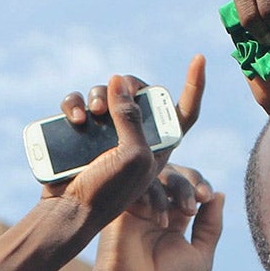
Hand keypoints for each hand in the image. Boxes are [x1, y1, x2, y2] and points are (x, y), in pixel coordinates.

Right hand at [44, 58, 204, 229]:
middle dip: (127, 88)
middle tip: (114, 98)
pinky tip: (74, 117)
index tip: (200, 58)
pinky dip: (74, 104)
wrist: (69, 212)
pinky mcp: (81, 132)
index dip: (195, 85)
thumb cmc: (107, 192)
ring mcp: (106, 132)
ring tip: (90, 114)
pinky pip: (78, 103)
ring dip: (97, 96)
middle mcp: (135, 135)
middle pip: (137, 93)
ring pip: (105, 94)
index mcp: (159, 143)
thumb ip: (131, 116)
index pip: (184, 110)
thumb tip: (119, 82)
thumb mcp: (133, 154)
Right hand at [89, 165, 222, 270]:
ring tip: (185, 212)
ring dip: (177, 187)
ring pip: (158, 174)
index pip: (191, 186)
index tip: (207, 197)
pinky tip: (159, 220)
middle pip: (175, 173)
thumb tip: (219, 194)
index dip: (201, 185)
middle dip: (191, 180)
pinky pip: (139, 184)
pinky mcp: (123, 205)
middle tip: (200, 196)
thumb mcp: (200, 256)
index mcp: (176, 216)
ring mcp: (140, 204)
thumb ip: (212, 226)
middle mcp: (157, 206)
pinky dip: (154, 194)